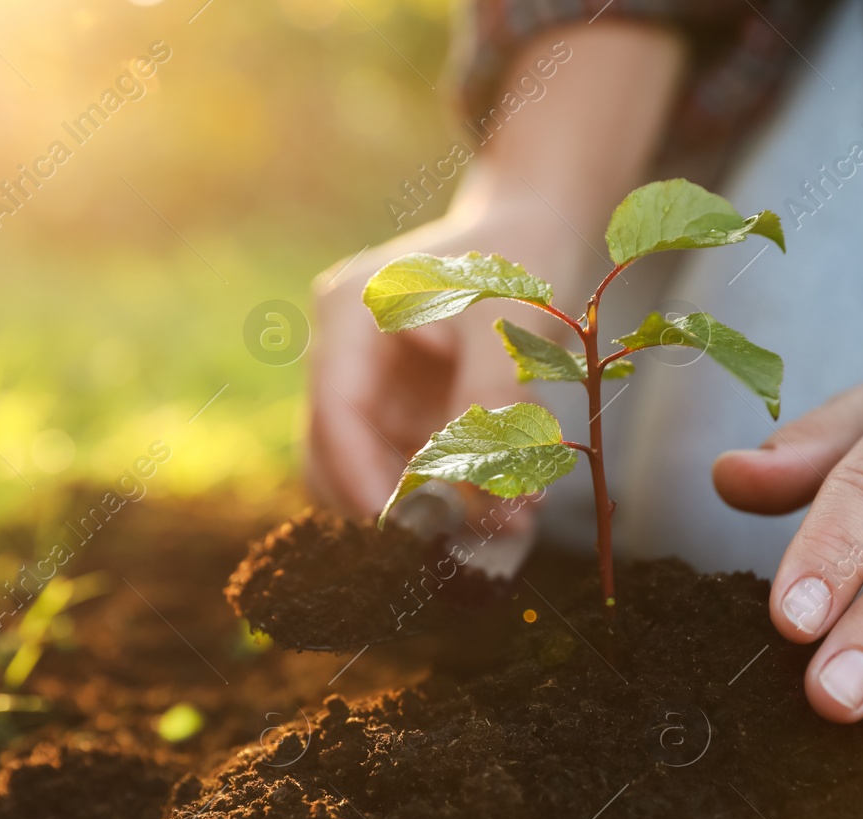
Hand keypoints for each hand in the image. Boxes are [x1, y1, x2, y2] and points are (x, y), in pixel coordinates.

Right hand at [306, 198, 589, 518]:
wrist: (531, 230)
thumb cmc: (515, 257)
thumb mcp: (507, 320)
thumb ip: (493, 399)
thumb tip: (492, 492)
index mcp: (350, 315)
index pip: (335, 410)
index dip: (360, 474)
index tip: (401, 525)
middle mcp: (347, 358)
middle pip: (331, 454)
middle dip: (385, 504)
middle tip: (447, 544)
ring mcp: (373, 391)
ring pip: (370, 473)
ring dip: (425, 509)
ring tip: (500, 526)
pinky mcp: (404, 416)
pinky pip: (413, 471)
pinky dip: (452, 497)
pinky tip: (508, 508)